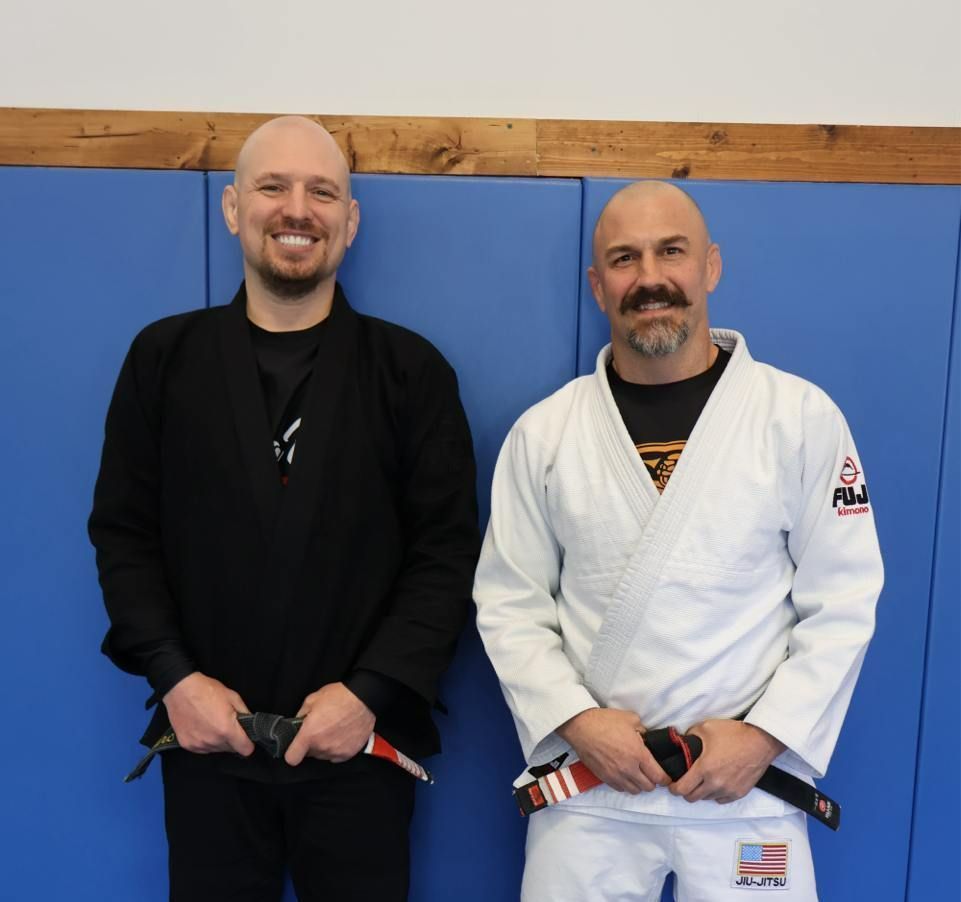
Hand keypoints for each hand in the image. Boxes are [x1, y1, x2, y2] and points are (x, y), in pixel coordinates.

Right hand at [162, 672, 254, 755]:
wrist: (180, 689)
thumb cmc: (206, 690)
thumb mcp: (232, 697)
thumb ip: (245, 713)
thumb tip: (250, 724)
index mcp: (226, 730)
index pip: (245, 750)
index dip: (248, 744)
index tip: (246, 738)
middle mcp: (213, 741)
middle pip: (231, 750)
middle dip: (233, 740)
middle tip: (227, 724)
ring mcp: (199, 745)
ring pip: (217, 750)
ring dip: (218, 741)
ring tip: (213, 724)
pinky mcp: (187, 745)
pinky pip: (202, 749)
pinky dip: (205, 741)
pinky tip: (202, 728)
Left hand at [284, 682, 374, 765]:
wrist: (364, 698)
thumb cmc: (340, 696)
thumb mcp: (313, 699)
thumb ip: (301, 715)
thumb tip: (297, 723)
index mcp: (309, 734)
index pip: (292, 758)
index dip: (292, 752)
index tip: (295, 747)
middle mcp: (322, 746)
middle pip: (309, 754)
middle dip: (311, 743)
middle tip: (319, 728)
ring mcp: (336, 751)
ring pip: (323, 755)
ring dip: (324, 746)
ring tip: (333, 729)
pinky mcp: (349, 753)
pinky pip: (337, 755)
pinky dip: (337, 748)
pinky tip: (341, 735)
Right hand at [555, 708, 669, 792]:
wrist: (582, 727)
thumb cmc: (606, 721)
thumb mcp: (630, 719)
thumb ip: (643, 730)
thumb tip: (646, 738)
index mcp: (638, 754)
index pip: (658, 776)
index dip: (665, 778)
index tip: (665, 776)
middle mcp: (629, 769)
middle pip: (648, 787)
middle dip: (653, 781)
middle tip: (651, 773)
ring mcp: (616, 775)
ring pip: (634, 791)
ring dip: (639, 785)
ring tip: (637, 776)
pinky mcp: (604, 778)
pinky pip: (620, 789)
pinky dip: (625, 785)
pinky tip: (624, 776)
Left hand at [669, 720, 785, 803]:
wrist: (760, 741)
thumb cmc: (733, 733)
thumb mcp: (706, 728)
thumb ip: (690, 736)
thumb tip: (682, 744)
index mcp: (704, 768)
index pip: (682, 789)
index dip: (674, 788)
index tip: (672, 785)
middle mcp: (715, 783)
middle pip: (692, 798)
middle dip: (686, 791)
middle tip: (686, 782)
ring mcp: (728, 790)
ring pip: (707, 799)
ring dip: (702, 792)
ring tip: (702, 780)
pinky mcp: (739, 793)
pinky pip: (721, 799)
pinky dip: (716, 794)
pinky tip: (716, 783)